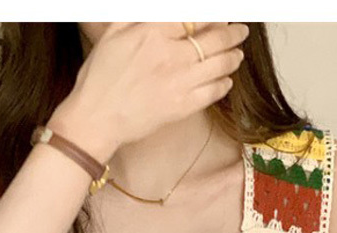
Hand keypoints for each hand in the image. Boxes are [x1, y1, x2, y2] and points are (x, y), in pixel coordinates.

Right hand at [64, 22, 247, 162]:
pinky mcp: (182, 107)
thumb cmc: (99, 77)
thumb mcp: (114, 33)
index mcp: (153, 32)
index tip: (219, 16)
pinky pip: (212, 92)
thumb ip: (139, 15)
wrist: (96, 118)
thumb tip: (159, 10)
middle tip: (240, 31)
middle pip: (213, 39)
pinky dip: (223, 84)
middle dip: (232, 34)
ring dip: (232, 57)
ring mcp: (179, 82)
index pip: (194, 17)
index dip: (212, 16)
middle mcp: (171, 55)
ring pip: (218, 65)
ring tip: (238, 53)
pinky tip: (226, 79)